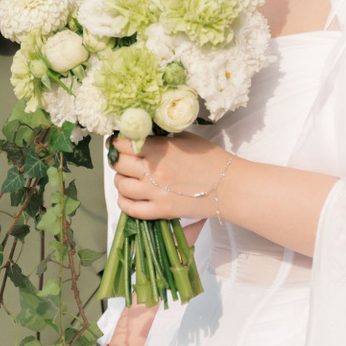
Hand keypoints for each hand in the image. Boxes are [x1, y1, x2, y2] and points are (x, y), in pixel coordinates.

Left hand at [111, 131, 233, 220]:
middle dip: (117, 159)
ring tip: (128, 177)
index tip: (118, 142)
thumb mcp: (186, 138)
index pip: (122, 144)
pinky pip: (130, 209)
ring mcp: (154, 193)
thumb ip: (163, 137)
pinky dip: (124, 202)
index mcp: (159, 150)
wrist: (229, 186)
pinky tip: (128, 196)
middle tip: (122, 158)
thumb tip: (145, 135)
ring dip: (120, 180)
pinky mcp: (160, 211)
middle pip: (118, 164)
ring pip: (120, 186)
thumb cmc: (211, 159)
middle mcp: (152, 171)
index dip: (117, 142)